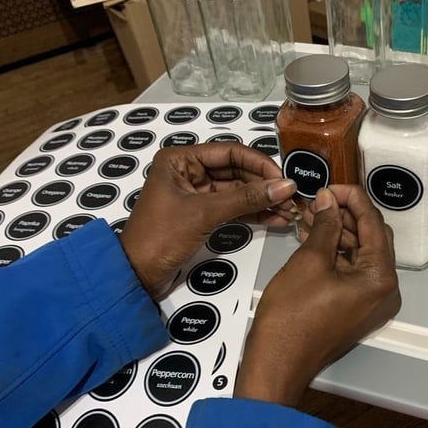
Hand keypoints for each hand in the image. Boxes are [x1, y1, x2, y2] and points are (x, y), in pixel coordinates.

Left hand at [119, 143, 297, 299]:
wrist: (137, 275)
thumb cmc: (158, 238)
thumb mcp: (205, 213)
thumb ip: (246, 199)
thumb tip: (284, 187)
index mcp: (180, 160)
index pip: (230, 152)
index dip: (259, 164)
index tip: (282, 179)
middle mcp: (188, 172)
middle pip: (237, 171)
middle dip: (264, 185)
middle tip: (290, 197)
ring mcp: (196, 195)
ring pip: (238, 191)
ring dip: (263, 201)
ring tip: (288, 210)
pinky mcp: (202, 215)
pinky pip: (234, 208)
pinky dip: (254, 214)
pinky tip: (275, 219)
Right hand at [235, 185, 400, 406]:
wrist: (276, 362)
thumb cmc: (291, 319)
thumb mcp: (309, 261)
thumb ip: (325, 225)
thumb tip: (329, 201)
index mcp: (381, 278)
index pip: (373, 224)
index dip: (352, 199)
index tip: (330, 186)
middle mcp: (384, 291)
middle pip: (370, 238)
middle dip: (344, 215)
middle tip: (319, 199)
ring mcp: (370, 301)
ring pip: (358, 254)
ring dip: (336, 232)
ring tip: (310, 214)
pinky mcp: (354, 307)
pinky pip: (350, 271)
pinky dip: (334, 253)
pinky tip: (312, 235)